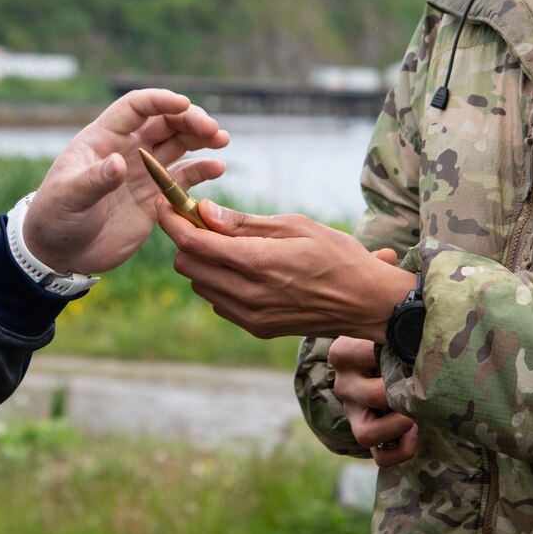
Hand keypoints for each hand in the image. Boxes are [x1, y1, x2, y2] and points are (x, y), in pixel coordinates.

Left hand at [22, 88, 227, 272]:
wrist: (60, 251)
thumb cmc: (54, 217)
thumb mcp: (67, 197)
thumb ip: (93, 181)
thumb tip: (119, 163)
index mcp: (103, 138)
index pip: (136, 107)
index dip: (160, 101)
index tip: (184, 104)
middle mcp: (127, 148)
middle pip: (165, 121)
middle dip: (190, 119)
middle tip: (212, 129)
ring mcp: (144, 171)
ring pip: (179, 144)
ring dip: (201, 138)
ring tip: (222, 139)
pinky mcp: (155, 196)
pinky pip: (183, 177)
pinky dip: (201, 170)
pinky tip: (217, 168)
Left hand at [158, 201, 416, 339]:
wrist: (367, 303)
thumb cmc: (337, 255)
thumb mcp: (294, 225)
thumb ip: (244, 223)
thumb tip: (204, 211)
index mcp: (256, 263)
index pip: (193, 244)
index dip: (173, 222)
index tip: (165, 205)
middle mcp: (247, 294)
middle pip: (188, 267)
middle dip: (189, 242)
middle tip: (206, 223)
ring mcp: (250, 316)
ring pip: (200, 286)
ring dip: (204, 264)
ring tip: (231, 246)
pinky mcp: (257, 329)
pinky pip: (219, 303)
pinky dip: (220, 284)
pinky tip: (244, 271)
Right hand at [328, 335, 416, 466]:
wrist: (377, 357)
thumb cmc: (389, 337)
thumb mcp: (386, 327)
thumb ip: (401, 323)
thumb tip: (429, 315)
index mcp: (343, 353)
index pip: (368, 353)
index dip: (403, 353)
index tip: (422, 349)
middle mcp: (343, 384)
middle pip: (375, 396)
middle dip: (406, 395)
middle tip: (427, 385)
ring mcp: (352, 413)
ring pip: (367, 434)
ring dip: (400, 426)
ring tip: (419, 412)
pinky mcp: (366, 433)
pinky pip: (381, 456)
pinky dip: (402, 449)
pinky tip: (415, 432)